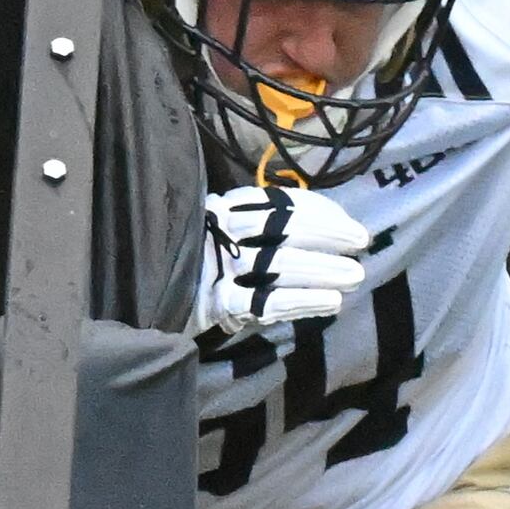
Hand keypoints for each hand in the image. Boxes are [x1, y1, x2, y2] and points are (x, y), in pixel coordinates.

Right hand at [202, 185, 369, 342]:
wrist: (148, 298)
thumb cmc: (196, 265)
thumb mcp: (219, 232)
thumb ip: (255, 223)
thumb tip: (326, 224)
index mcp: (223, 210)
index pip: (278, 203)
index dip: (319, 211)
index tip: (349, 223)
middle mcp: (221, 233)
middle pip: (283, 228)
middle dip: (327, 235)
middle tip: (361, 243)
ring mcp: (219, 269)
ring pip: (280, 264)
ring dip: (322, 269)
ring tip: (354, 276)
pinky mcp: (218, 304)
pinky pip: (267, 302)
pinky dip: (302, 301)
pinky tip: (330, 302)